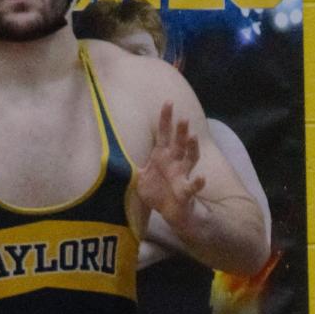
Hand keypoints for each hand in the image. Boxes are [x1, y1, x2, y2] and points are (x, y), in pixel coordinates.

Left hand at [135, 104, 205, 233]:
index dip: (166, 119)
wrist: (169, 212)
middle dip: (181, 131)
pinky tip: (202, 178)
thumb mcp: (140, 176)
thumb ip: (131, 163)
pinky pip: (193, 186)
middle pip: (179, 143)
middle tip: (183, 118)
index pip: (164, 134)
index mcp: (162, 156)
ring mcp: (182, 175)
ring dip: (192, 148)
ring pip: (190, 158)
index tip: (168, 102)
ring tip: (193, 138)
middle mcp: (175, 162)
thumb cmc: (156, 191)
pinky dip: (198, 182)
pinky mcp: (185, 191)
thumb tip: (112, 154)